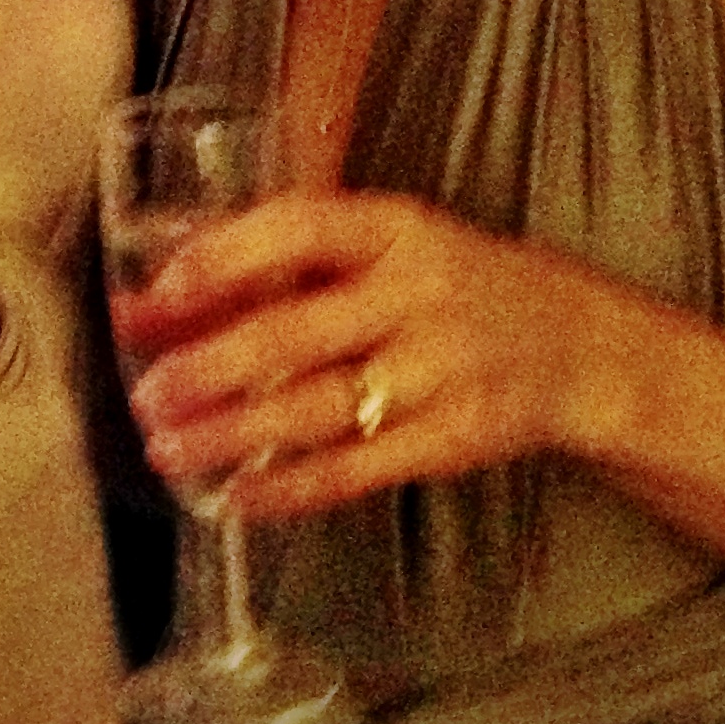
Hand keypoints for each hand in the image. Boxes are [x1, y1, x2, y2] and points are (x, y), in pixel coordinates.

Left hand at [118, 188, 617, 521]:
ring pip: (317, 408)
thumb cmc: (452, 288)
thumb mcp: (384, 249)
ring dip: (233, 433)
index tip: (161, 290)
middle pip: (297, 332)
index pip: (299, 227)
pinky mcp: (454, 437)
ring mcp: (441, 369)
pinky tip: (237, 496)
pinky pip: (357, 468)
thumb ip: (279, 270)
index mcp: (396, 228)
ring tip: (169, 449)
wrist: (578, 346)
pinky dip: (292, 486)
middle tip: (147, 394)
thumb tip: (155, 304)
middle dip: (209, 367)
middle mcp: (419, 293)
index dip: (223, 257)